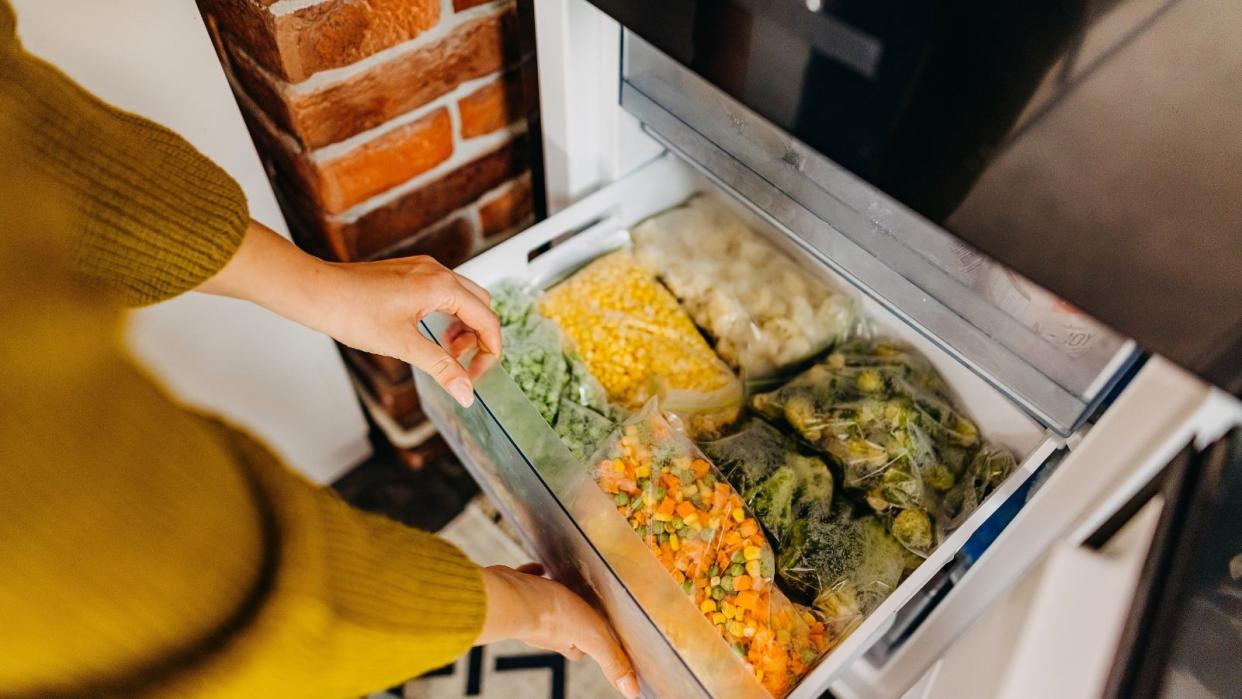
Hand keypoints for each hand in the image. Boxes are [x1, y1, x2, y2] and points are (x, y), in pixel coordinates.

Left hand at [200, 220, 499, 406]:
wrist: (317, 292)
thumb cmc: (353, 312)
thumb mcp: (403, 346)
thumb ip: (441, 368)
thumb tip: (466, 393)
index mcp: (442, 287)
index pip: (487, 319)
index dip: (489, 351)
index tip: (476, 375)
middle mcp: (437, 271)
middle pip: (480, 304)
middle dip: (477, 336)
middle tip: (459, 363)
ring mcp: (422, 269)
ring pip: (462, 297)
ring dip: (461, 326)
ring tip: (442, 350)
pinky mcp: (408, 272)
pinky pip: (442, 291)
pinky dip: (445, 314)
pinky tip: (426, 333)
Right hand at [479, 564, 638, 697]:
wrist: (510, 595)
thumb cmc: (548, 615)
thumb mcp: (593, 637)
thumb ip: (612, 661)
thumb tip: (632, 692)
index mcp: (565, 640)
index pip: (581, 650)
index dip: (591, 644)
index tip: (601, 637)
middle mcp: (545, 628)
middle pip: (562, 627)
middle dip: (572, 617)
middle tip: (585, 604)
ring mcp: (529, 608)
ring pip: (543, 604)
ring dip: (553, 596)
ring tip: (564, 583)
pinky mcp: (516, 589)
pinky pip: (526, 582)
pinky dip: (533, 576)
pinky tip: (539, 568)